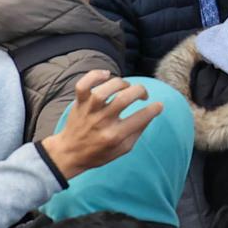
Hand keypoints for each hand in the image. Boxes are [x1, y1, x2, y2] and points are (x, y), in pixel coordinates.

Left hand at [40, 72, 156, 178]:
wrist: (69, 153)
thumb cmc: (98, 153)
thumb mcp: (122, 149)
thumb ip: (137, 132)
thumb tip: (151, 114)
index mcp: (114, 136)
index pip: (140, 118)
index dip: (154, 109)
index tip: (158, 105)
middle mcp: (102, 121)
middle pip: (124, 98)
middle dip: (140, 91)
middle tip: (143, 95)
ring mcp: (89, 111)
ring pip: (104, 90)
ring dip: (120, 83)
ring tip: (126, 87)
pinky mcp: (79, 103)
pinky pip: (83, 84)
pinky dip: (94, 75)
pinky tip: (105, 75)